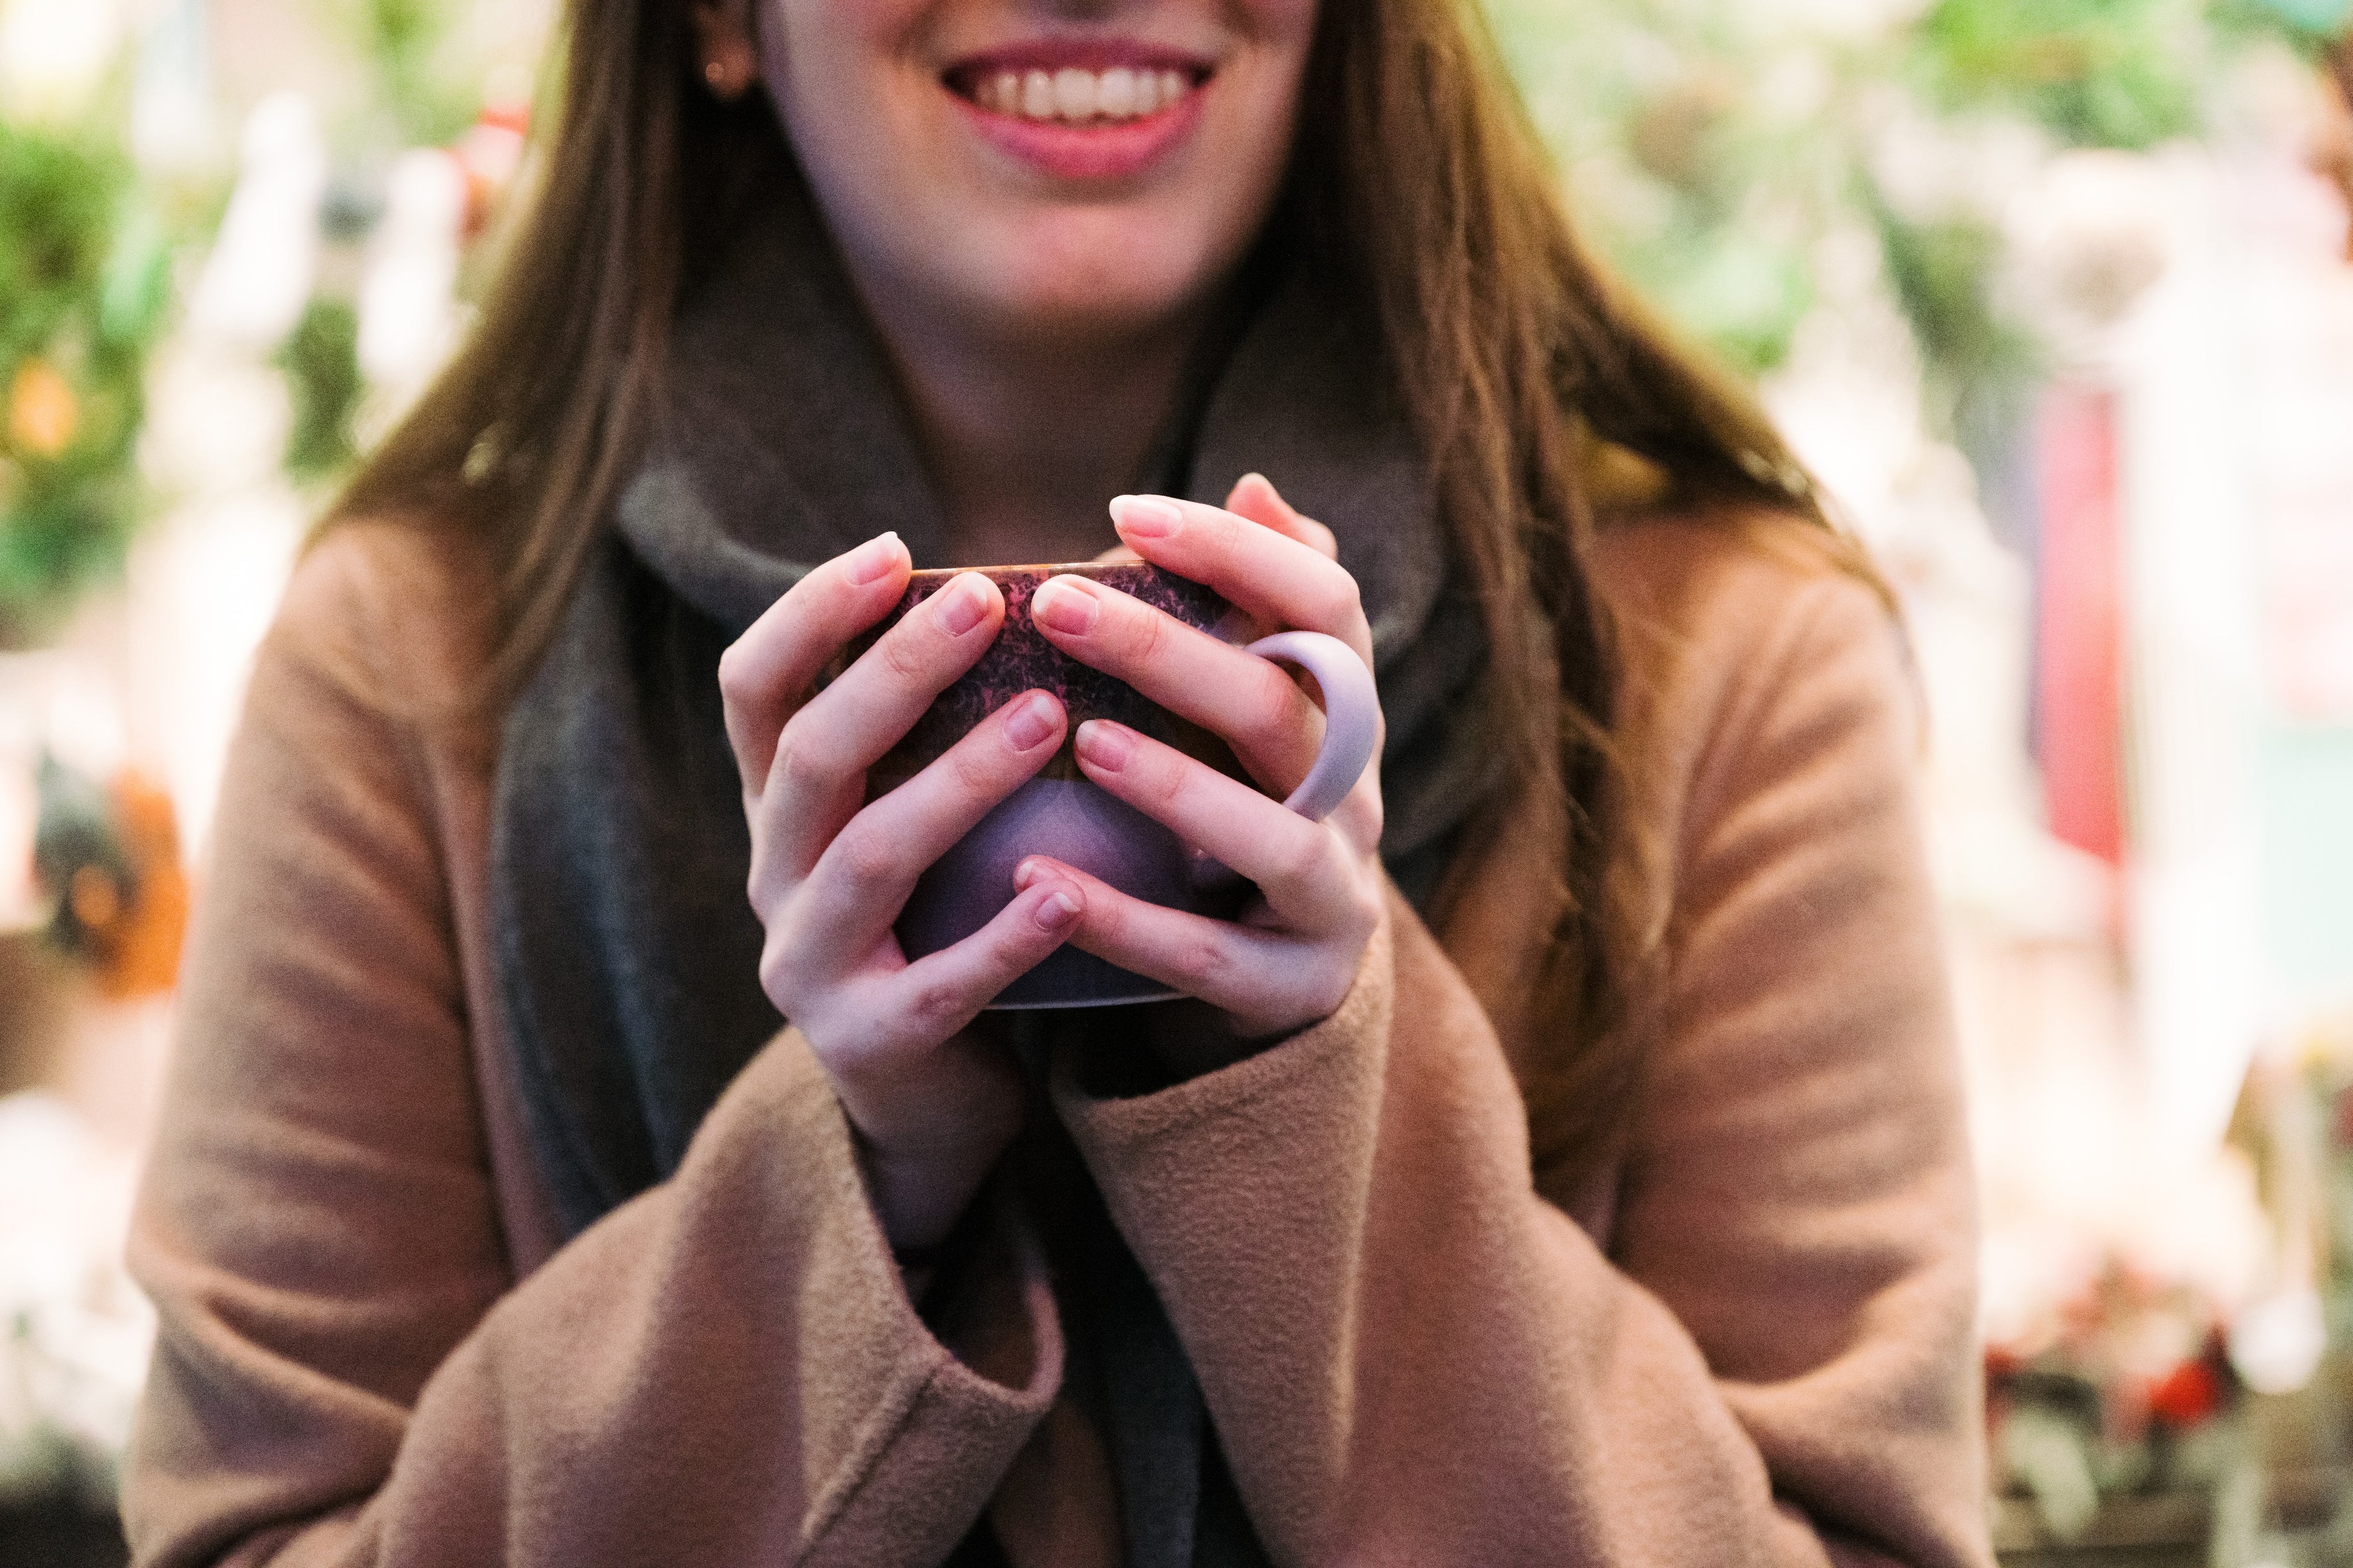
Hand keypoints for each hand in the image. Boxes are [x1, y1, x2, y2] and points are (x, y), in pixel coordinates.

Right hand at [717, 533, 1083, 1250]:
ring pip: (870, 856)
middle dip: (893, 671)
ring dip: (957, 781)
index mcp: (780, 809)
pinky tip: (1061, 889)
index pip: (754, 689)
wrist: (933, 1106)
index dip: (809, 614)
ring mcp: (810, 966)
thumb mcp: (920, 821)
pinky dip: (1003, 935)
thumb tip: (1061, 585)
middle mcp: (775, 877)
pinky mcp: (870, 1045)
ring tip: (1047, 719)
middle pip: (812, 755)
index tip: (894, 550)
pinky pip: (940, 983)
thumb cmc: (949, 924)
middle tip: (988, 604)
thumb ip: (947, 726)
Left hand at [1020, 475, 1384, 1063]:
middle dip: (1170, 651)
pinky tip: (1041, 881)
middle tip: (1056, 603)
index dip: (1237, 553)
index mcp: (1347, 712)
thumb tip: (1258, 484)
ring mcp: (1334, 896)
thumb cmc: (1243, 806)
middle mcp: (1357, 797)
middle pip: (1284, 707)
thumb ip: (1254, 606)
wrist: (1279, 977)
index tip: (1125, 512)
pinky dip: (1126, 920)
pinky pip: (1209, 956)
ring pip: (1272, 836)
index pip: (1325, 604)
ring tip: (1082, 743)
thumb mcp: (1254, 710)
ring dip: (1176, 785)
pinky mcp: (1290, 988)